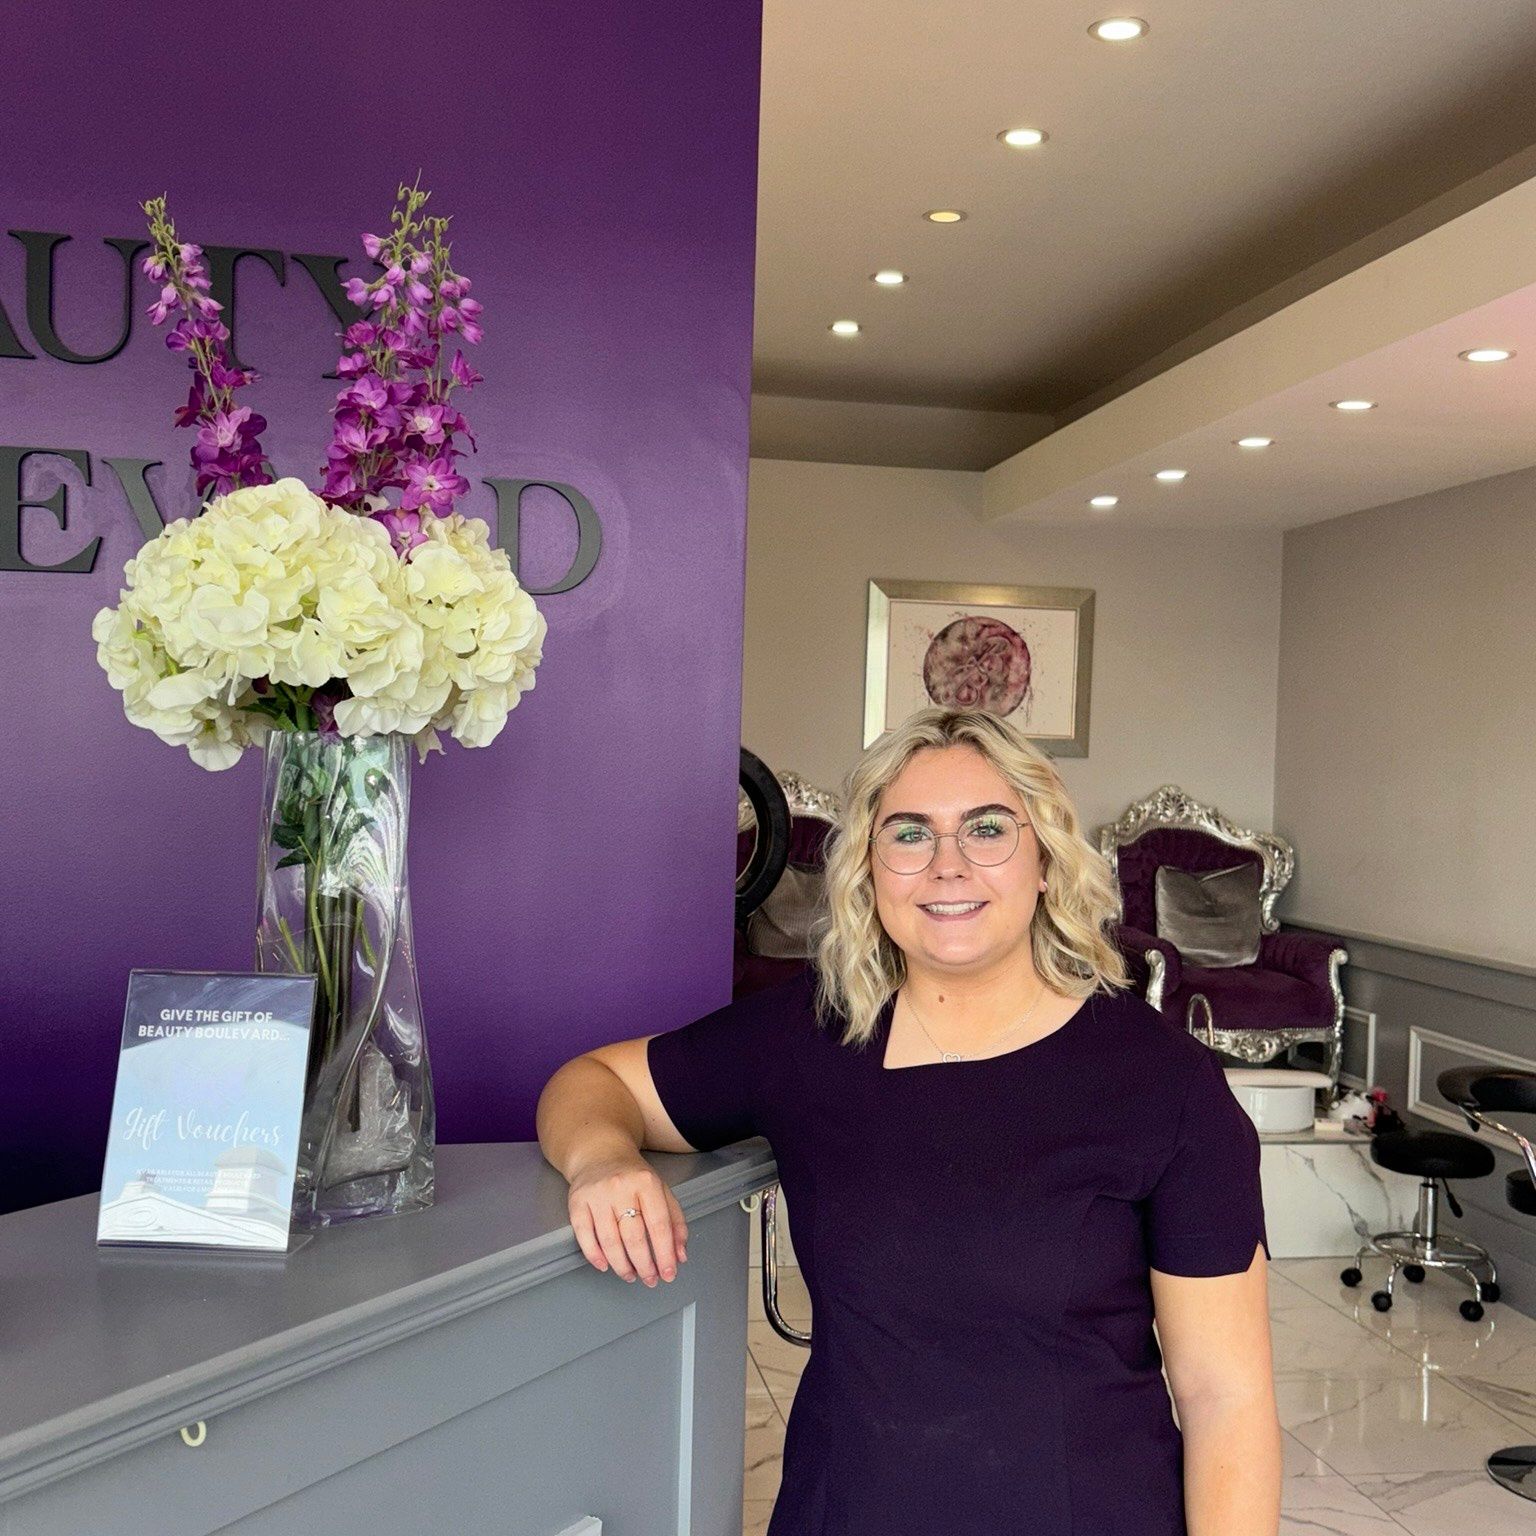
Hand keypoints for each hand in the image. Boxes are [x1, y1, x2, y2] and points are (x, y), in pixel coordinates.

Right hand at [567, 1154, 688, 1285]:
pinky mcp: (577, 1202)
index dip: (665, 1254)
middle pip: (634, 1237)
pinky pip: (585, 1237)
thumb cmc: (633, 1176)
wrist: (600, 1153)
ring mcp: (597, 1195)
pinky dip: (595, 1256)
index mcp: (646, 1182)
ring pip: (609, 1241)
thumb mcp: (661, 1190)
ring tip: (631, 1275)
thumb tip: (680, 1255)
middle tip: (650, 1279)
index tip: (669, 1273)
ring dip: (622, 1266)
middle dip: (644, 1265)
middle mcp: (620, 1187)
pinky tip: (605, 1265)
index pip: (659, 1225)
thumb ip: (675, 1221)